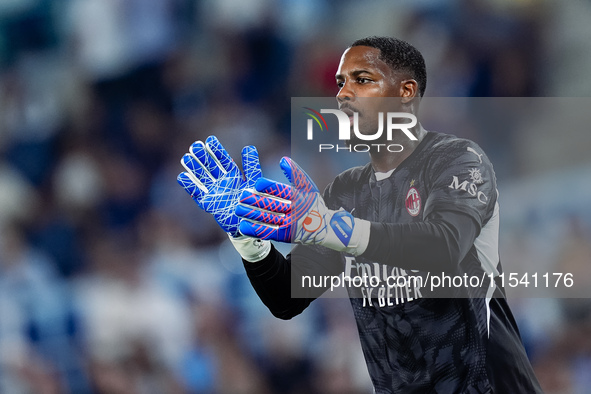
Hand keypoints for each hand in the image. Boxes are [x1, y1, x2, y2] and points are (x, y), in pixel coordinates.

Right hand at [177, 135, 260, 236]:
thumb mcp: (254, 183)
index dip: (216, 150)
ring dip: (194, 168)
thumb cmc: (253, 203)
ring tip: (186, 158)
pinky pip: (197, 193)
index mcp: (233, 175)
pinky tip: (182, 176)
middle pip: (210, 166)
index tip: (209, 140)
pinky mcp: (208, 203)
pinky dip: (189, 186)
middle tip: (195, 146)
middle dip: (202, 156)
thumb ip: (251, 166)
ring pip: (202, 177)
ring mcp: (214, 192)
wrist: (248, 223)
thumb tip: (249, 147)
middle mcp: (222, 182)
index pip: (223, 160)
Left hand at [236, 157, 368, 253]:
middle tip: (241, 195)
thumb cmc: (313, 204)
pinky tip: (243, 226)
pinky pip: (268, 232)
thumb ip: (294, 173)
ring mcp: (290, 225)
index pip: (282, 191)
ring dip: (252, 214)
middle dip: (256, 200)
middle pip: (272, 205)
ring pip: (268, 219)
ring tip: (238, 210)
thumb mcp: (307, 186)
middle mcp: (294, 211)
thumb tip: (283, 159)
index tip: (256, 183)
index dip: (269, 187)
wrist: (324, 227)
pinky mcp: (285, 236)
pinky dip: (255, 230)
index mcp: (299, 197)